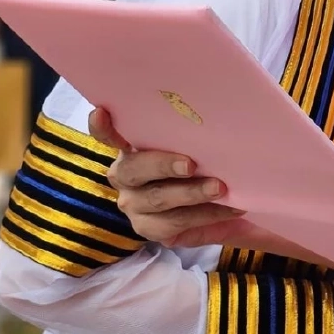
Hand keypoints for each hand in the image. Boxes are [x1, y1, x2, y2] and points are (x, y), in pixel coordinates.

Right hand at [89, 108, 244, 247]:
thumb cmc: (204, 160)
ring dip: (192, 194)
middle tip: (191, 165)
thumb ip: (192, 131)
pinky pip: (174, 224)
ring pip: (158, 199)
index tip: (102, 112)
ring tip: (221, 188)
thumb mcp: (198, 143)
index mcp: (133, 146)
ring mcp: (134, 204)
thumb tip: (218, 103)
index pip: (108, 135)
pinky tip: (231, 208)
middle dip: (163, 165)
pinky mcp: (149, 229)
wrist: (221, 201)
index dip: (103, 127)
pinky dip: (206, 215)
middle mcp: (125, 175)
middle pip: (135, 169)